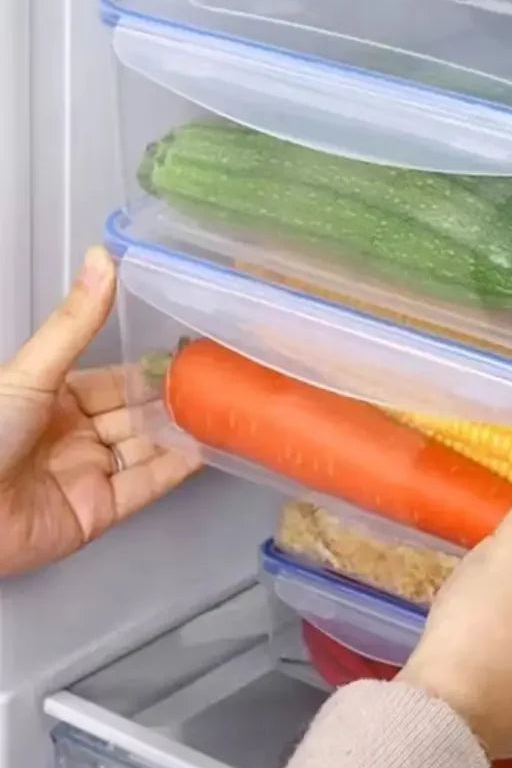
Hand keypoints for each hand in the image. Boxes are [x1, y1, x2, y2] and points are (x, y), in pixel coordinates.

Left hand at [0, 247, 199, 576]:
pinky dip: (178, 468)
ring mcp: (91, 473)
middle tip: (220, 383)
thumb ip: (76, 322)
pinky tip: (208, 447)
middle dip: (173, 401)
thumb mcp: (32, 371)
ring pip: (149, 448)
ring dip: (182, 432)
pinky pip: (148, 484)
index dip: (151, 371)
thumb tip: (102, 256)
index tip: (193, 355)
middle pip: (138, 415)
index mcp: (54, 400)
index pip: (117, 382)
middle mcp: (76, 435)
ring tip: (224, 411)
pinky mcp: (101, 511)